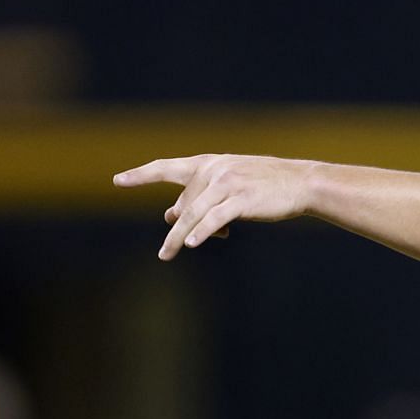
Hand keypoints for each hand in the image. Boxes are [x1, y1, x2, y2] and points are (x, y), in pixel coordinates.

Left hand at [113, 154, 317, 260]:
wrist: (301, 182)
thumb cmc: (266, 187)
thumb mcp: (230, 188)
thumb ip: (201, 199)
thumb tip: (169, 217)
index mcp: (209, 163)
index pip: (168, 168)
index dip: (142, 175)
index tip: (118, 181)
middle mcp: (214, 170)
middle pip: (184, 203)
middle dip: (178, 227)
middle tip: (168, 249)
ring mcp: (227, 184)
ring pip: (194, 214)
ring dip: (178, 237)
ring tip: (165, 254)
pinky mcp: (241, 200)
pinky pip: (214, 219)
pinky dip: (201, 232)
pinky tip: (190, 244)